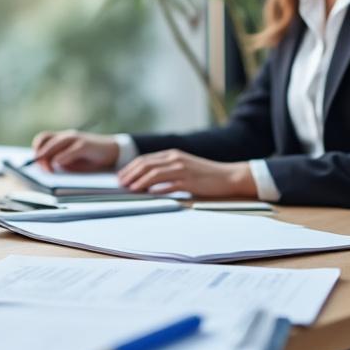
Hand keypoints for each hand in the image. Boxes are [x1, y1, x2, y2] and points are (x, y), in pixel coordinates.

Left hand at [30, 130, 118, 171]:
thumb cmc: (90, 158)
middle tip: (39, 167)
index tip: (34, 161)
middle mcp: (68, 136)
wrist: (112, 152)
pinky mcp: (86, 145)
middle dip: (40, 155)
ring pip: (57, 143)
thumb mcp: (71, 161)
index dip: (36, 149)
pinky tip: (59, 163)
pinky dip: (63, 157)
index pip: (43, 139)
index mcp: (62, 138)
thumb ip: (59, 161)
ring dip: (48, 155)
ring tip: (47, 167)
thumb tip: (45, 167)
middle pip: (47, 140)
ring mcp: (77, 139)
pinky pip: (71, 150)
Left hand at [118, 149, 256, 197]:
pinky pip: (169, 185)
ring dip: (139, 182)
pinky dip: (157, 189)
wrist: (228, 176)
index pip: (145, 160)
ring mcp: (183, 169)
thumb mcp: (183, 167)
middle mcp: (175, 159)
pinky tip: (149, 194)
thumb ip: (167, 170)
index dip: (130, 168)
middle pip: (146, 165)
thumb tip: (147, 182)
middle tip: (120, 184)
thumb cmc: (205, 175)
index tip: (121, 177)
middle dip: (130, 174)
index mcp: (172, 154)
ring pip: (154, 173)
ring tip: (130, 189)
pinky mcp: (190, 181)